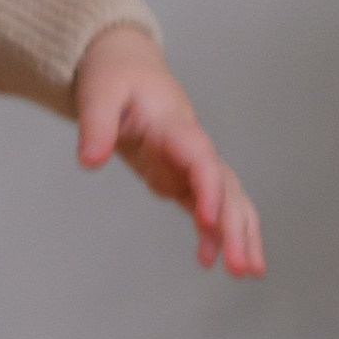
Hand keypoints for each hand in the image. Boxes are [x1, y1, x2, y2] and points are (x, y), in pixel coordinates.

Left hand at [75, 26, 263, 275]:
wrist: (127, 65)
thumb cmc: (115, 77)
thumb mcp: (98, 94)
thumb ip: (95, 126)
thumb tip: (89, 160)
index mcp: (174, 124)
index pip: (200, 157)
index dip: (209, 188)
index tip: (207, 221)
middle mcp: (192, 146)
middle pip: (224, 186)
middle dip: (234, 227)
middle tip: (240, 267)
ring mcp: (192, 163)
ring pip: (228, 199)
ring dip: (239, 234)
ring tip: (249, 272)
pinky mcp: (184, 176)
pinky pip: (208, 207)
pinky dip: (214, 234)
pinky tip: (209, 261)